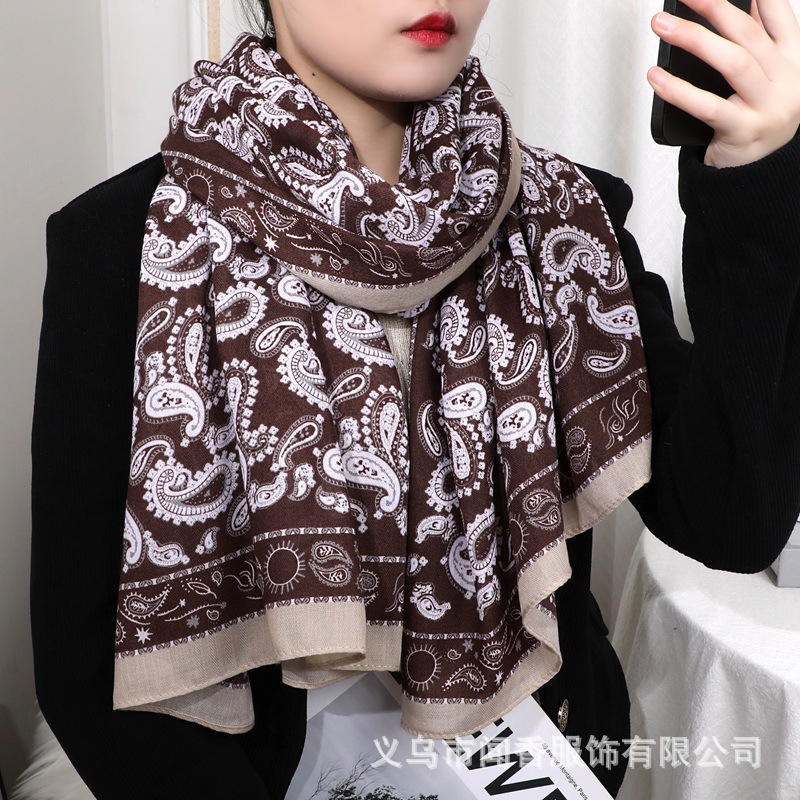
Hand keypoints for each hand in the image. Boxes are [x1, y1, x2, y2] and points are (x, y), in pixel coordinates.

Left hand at [648, 0, 799, 167]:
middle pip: (749, 35)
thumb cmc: (752, 121)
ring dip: (694, 39)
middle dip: (715, 9)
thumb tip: (745, 3)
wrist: (757, 173)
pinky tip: (657, 78)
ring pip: (734, 63)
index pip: (781, 16)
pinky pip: (708, 107)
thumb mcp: (763, 80)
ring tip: (662, 26)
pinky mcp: (743, 132)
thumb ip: (755, 45)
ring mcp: (768, 107)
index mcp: (792, 61)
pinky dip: (679, 90)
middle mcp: (786, 81)